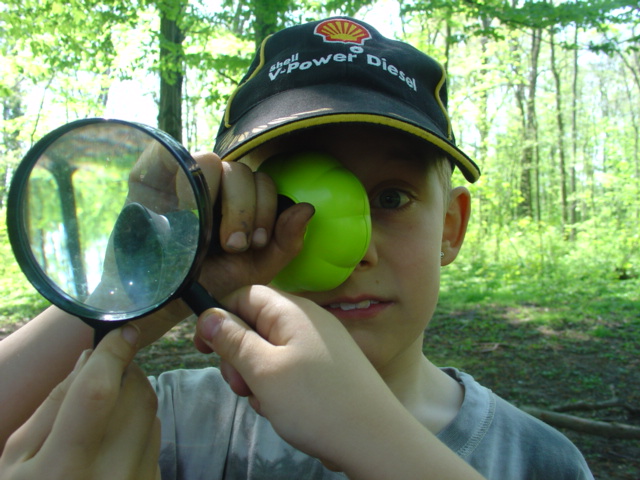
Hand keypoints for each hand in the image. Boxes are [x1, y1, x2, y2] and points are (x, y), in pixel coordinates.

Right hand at [0, 326, 160, 479]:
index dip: (113, 354)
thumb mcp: (17, 459)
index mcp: (64, 470)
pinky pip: (155, 437)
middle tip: (105, 370)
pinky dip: (139, 422)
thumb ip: (54, 406)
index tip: (123, 330)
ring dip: (133, 395)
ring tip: (104, 407)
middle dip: (125, 371)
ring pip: (152, 413)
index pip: (99, 392)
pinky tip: (114, 434)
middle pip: (137, 396)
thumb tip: (89, 359)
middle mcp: (112, 477)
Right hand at [106, 151, 312, 347]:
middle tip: (235, 246)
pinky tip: (185, 213)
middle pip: (242, 171)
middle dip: (246, 210)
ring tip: (211, 236)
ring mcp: (183, 174)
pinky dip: (185, 183)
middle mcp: (213, 182)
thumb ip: (286, 242)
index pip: (263, 182)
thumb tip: (308, 208)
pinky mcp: (154, 171)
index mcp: (239, 198)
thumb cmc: (209, 280)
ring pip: (213, 161)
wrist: (163, 297)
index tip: (257, 244)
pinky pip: (174, 157)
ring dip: (217, 200)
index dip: (266, 209)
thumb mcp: (256, 268)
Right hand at [193, 286, 485, 479]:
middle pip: (256, 325)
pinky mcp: (328, 368)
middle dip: (240, 356)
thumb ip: (232, 340)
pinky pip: (290, 368)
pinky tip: (286, 411)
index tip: (202, 350)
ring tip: (269, 404)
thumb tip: (206, 314)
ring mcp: (321, 345)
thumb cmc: (315, 401)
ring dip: (258, 377)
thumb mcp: (263, 370)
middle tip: (242, 387)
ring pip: (270, 352)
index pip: (244, 295)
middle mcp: (309, 320)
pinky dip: (279, 387)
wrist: (375, 439)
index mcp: (293, 310)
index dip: (219, 318)